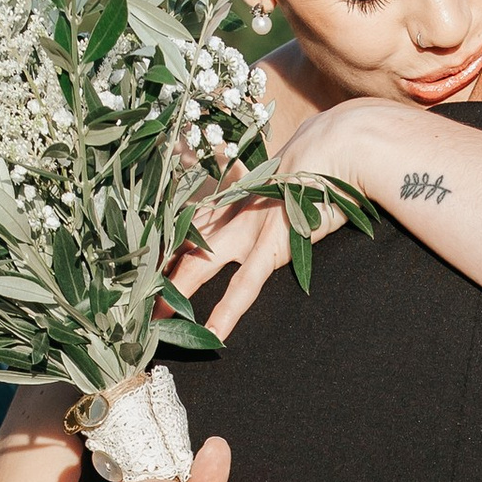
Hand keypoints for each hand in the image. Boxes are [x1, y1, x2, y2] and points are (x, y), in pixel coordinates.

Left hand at [165, 104, 359, 339]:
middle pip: (186, 243)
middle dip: (160, 269)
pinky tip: (210, 336)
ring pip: (200, 265)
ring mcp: (248, 229)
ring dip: (176, 294)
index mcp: (239, 194)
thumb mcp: (295, 165)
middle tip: (136, 295)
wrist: (345, 145)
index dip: (172, 239)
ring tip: (153, 320)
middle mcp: (235, 211)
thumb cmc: (326, 154)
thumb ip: (286, 173)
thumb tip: (298, 166)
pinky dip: (226, 313)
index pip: (194, 219)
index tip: (152, 256)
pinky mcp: (271, 246)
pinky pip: (245, 286)